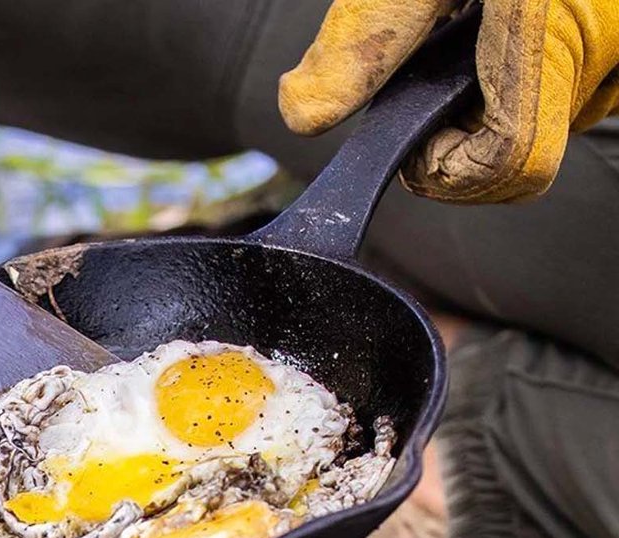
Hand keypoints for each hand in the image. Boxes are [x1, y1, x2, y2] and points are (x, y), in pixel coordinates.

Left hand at [279, 0, 618, 201]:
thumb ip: (363, 39)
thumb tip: (301, 114)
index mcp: (557, 35)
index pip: (510, 168)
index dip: (453, 170)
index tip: (420, 131)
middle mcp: (613, 51)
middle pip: (525, 145)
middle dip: (472, 115)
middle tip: (451, 42)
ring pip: (556, 110)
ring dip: (507, 83)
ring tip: (491, 7)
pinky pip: (588, 73)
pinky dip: (543, 55)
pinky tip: (528, 5)